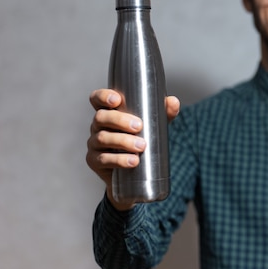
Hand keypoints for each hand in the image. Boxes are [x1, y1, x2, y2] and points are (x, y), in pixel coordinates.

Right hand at [85, 89, 179, 209]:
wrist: (134, 172)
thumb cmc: (142, 138)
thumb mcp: (154, 124)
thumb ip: (164, 112)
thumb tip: (173, 101)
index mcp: (109, 112)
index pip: (97, 99)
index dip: (103, 96)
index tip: (117, 100)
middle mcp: (98, 126)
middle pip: (101, 117)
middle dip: (120, 120)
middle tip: (139, 127)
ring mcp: (94, 143)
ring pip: (103, 138)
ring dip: (123, 141)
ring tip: (142, 146)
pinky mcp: (95, 161)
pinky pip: (103, 159)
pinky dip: (119, 160)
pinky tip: (133, 161)